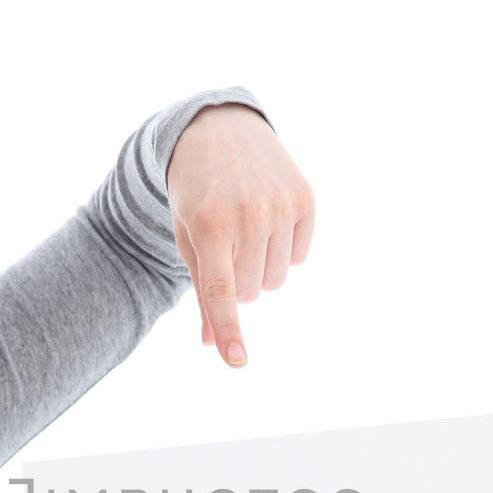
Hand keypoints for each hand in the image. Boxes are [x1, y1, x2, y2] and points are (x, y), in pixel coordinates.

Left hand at [167, 103, 314, 367]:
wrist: (216, 131)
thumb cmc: (195, 194)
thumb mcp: (187, 237)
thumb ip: (202, 291)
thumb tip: (213, 345)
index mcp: (208, 226)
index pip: (221, 291)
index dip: (230, 329)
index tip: (237, 362)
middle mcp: (248, 214)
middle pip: (250, 293)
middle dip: (236, 280)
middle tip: (224, 243)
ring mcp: (280, 205)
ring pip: (276, 280)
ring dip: (260, 267)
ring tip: (245, 230)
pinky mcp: (305, 199)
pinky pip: (298, 257)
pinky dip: (283, 250)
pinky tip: (268, 220)